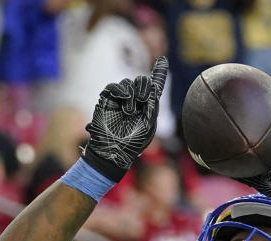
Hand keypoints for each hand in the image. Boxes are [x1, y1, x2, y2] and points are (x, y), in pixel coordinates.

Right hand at [83, 57, 168, 181]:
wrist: (112, 150)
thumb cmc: (132, 143)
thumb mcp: (148, 125)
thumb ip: (152, 105)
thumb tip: (153, 87)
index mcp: (146, 107)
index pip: (153, 87)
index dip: (159, 73)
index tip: (163, 60)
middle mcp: (134, 101)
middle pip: (141, 81)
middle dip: (143, 88)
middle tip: (141, 101)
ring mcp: (120, 100)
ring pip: (128, 83)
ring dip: (131, 95)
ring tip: (129, 111)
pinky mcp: (107, 100)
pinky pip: (114, 87)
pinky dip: (120, 92)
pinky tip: (123, 101)